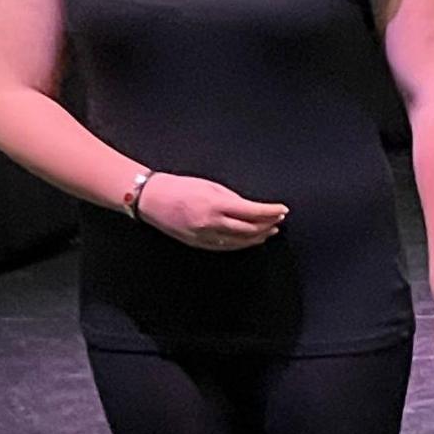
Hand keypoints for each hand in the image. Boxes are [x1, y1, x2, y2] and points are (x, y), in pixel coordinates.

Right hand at [134, 173, 286, 250]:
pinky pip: (225, 247)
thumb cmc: (180, 187)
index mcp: (215, 205)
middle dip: (267, 225)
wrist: (151, 198)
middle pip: (249, 229)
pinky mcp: (198, 243)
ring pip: (239, 241)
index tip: (282, 209)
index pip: (252, 212)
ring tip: (270, 231)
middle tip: (279, 220)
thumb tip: (252, 208)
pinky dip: (241, 244)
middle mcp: (211, 223)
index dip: (271, 212)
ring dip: (257, 237)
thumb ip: (232, 199)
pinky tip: (250, 240)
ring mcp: (204, 236)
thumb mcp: (210, 186)